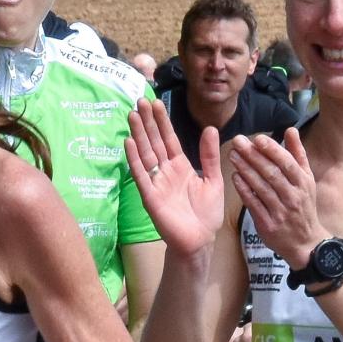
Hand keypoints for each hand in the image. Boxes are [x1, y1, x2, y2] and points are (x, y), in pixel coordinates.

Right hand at [126, 101, 223, 254]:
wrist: (200, 241)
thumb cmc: (206, 214)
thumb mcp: (213, 180)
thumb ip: (209, 156)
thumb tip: (210, 128)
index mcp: (180, 166)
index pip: (169, 139)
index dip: (162, 121)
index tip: (156, 103)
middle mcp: (165, 171)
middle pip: (154, 142)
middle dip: (148, 122)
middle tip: (140, 100)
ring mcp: (156, 183)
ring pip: (145, 154)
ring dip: (138, 135)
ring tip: (133, 114)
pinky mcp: (150, 196)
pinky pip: (141, 175)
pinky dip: (134, 159)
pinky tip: (129, 142)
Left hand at [229, 129, 324, 268]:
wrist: (306, 243)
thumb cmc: (304, 206)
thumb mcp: (307, 180)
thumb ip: (297, 154)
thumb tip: (290, 129)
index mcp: (303, 183)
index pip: (287, 163)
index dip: (272, 150)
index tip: (257, 138)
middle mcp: (293, 196)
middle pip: (271, 173)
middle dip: (253, 156)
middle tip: (237, 141)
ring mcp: (281, 211)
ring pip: (261, 187)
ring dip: (245, 169)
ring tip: (232, 155)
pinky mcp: (268, 224)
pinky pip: (254, 204)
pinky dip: (244, 190)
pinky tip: (235, 177)